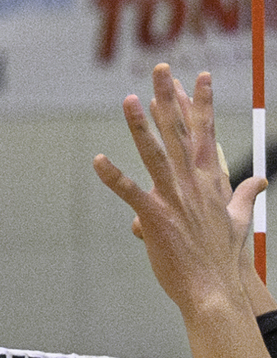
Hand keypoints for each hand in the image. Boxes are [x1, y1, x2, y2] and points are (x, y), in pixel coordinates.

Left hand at [93, 64, 267, 320]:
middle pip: (178, 132)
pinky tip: (98, 160)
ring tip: (127, 100)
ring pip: (155, 154)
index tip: (199, 75)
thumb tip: (259, 181)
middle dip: (169, 98)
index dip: (201, 102)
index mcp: (211, 180)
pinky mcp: (155, 217)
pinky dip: (114, 177)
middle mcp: (193, 183)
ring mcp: (173, 198)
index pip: (205, 133)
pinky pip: (130, 192)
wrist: (215, 288)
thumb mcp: (239, 220)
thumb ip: (245, 196)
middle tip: (160, 69)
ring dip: (140, 126)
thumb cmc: (224, 257)